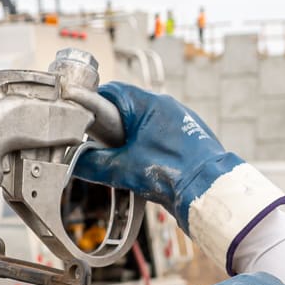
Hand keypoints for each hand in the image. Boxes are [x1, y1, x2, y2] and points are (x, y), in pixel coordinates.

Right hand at [72, 82, 284, 271]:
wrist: (211, 192)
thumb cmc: (172, 173)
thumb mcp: (124, 169)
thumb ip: (94, 164)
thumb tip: (72, 162)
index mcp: (149, 103)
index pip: (111, 93)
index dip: (91, 104)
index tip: (78, 120)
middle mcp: (166, 106)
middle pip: (126, 108)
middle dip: (109, 127)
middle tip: (98, 146)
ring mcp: (179, 120)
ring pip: (142, 123)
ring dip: (128, 139)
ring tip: (122, 160)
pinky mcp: (187, 137)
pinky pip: (158, 135)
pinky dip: (146, 147)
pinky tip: (143, 166)